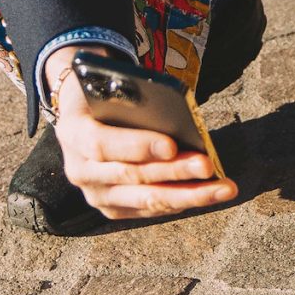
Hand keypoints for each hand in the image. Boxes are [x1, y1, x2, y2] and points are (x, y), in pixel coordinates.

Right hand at [50, 63, 236, 222]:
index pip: (102, 144)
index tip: (171, 145)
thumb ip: (133, 101)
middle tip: (207, 165)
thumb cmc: (103, 92)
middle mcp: (80, 170)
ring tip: (221, 188)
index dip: (137, 146)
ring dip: (187, 195)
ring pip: (145, 200)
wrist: (82, 113)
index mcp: (72, 133)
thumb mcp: (108, 85)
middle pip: (131, 177)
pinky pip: (149, 209)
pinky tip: (206, 194)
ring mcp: (95, 195)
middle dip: (173, 172)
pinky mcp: (112, 209)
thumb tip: (178, 117)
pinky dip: (179, 201)